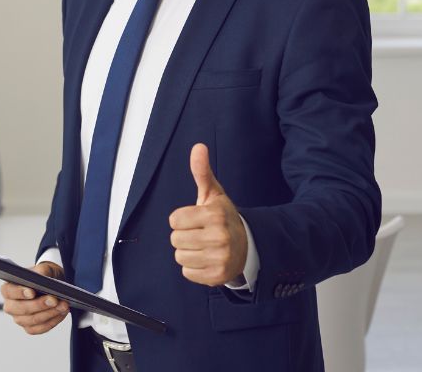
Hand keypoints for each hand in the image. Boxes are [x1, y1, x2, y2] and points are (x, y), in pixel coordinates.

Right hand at [1, 262, 68, 334]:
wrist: (51, 286)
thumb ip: (41, 273)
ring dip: (49, 314)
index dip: (19, 293)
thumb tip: (43, 280)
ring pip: (32, 320)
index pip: (9, 291)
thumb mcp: (43, 269)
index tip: (32, 292)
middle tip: (54, 300)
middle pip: (20, 309)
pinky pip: (40, 328)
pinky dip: (52, 321)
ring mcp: (19, 318)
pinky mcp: (30, 327)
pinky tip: (61, 313)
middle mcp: (10, 305)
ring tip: (63, 306)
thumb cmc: (44, 276)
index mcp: (8, 289)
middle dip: (39, 305)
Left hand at [168, 143, 246, 285]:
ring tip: (204, 247)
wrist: (247, 246)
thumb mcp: (213, 194)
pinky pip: (186, 273)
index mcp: (215, 215)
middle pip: (175, 239)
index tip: (196, 219)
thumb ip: (202, 172)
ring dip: (187, 252)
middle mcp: (219, 237)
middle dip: (184, 236)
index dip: (182, 219)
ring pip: (179, 257)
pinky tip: (206, 260)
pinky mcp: (217, 276)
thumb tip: (198, 146)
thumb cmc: (222, 217)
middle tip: (200, 234)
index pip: (174, 220)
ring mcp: (220, 258)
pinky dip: (193, 268)